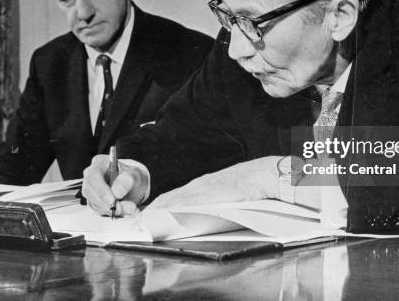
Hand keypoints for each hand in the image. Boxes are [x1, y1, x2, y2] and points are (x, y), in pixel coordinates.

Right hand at [82, 154, 148, 216]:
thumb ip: (128, 181)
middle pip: (90, 191)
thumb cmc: (133, 177)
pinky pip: (99, 210)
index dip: (101, 189)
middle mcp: (91, 176)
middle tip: (123, 209)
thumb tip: (117, 192)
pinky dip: (112, 213)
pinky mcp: (94, 201)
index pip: (93, 176)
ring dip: (112, 210)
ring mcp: (90, 190)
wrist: (134, 186)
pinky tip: (125, 211)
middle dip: (107, 203)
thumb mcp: (136, 175)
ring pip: (94, 203)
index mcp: (99, 163)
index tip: (112, 201)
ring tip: (130, 209)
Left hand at [147, 156, 280, 208]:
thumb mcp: (223, 192)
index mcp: (200, 185)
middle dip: (152, 210)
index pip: (172, 196)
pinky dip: (173, 209)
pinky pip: (187, 203)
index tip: (146, 216)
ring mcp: (202, 189)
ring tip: (146, 221)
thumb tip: (199, 213)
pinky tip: (165, 215)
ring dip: (158, 211)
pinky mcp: (209, 194)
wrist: (259, 175)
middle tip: (139, 222)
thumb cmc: (246, 185)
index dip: (157, 206)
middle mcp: (198, 185)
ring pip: (174, 199)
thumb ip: (210, 200)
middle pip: (168, 198)